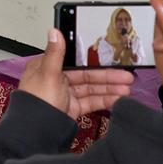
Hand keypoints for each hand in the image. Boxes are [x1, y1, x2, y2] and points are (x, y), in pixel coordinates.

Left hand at [19, 28, 134, 120]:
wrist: (35, 131)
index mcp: (47, 67)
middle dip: (108, 77)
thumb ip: (55, 54)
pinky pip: (90, 102)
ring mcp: (64, 95)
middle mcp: (56, 79)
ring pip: (90, 89)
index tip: (113, 61)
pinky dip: (104, 101)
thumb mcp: (48, 74)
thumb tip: (54, 32)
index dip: (95, 62)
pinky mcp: (71, 108)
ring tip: (127, 90)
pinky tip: (117, 100)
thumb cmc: (36, 101)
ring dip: (109, 89)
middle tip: (127, 78)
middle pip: (86, 76)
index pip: (76, 62)